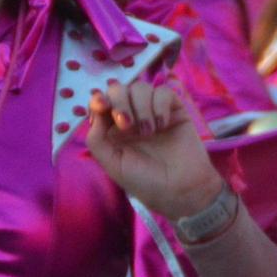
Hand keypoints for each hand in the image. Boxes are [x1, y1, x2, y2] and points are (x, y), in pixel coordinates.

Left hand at [86, 80, 225, 219]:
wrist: (180, 189)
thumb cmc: (145, 181)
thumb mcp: (112, 164)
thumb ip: (96, 139)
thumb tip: (95, 112)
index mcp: (113, 130)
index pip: (101, 103)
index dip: (99, 99)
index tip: (101, 106)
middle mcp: (132, 117)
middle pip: (119, 89)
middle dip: (119, 102)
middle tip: (127, 125)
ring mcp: (153, 111)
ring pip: (141, 87)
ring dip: (141, 107)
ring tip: (149, 132)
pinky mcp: (175, 109)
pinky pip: (164, 91)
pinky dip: (160, 105)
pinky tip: (163, 125)